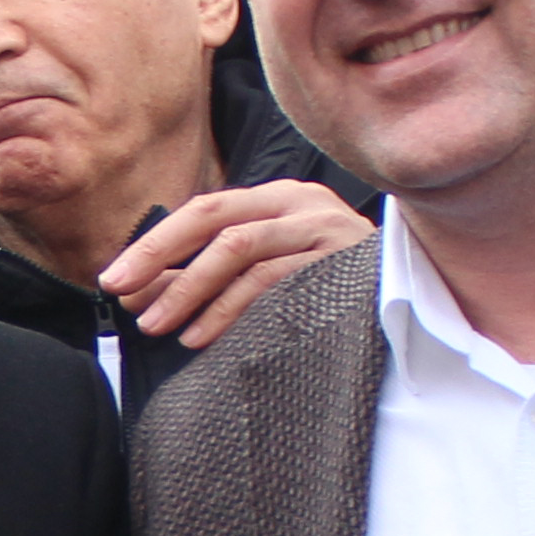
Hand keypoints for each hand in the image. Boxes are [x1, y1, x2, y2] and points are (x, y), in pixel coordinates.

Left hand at [95, 178, 375, 347]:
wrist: (420, 298)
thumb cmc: (330, 290)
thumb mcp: (268, 272)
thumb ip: (210, 277)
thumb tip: (142, 294)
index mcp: (278, 199)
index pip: (205, 209)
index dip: (156, 243)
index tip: (114, 278)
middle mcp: (299, 201)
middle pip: (214, 217)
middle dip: (160, 255)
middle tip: (122, 294)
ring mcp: (322, 226)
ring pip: (238, 247)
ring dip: (190, 289)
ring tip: (158, 327)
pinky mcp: (338, 261)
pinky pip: (272, 279)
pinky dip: (230, 309)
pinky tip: (202, 336)